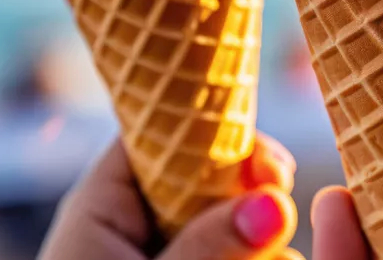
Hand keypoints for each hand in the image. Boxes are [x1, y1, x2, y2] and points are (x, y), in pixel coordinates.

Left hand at [40, 135, 301, 259]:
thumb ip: (210, 248)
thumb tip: (275, 202)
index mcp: (102, 209)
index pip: (158, 135)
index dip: (217, 136)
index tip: (271, 166)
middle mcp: (133, 227)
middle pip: (206, 178)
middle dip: (251, 196)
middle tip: (280, 220)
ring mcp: (163, 259)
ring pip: (231, 228)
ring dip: (259, 245)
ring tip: (268, 258)